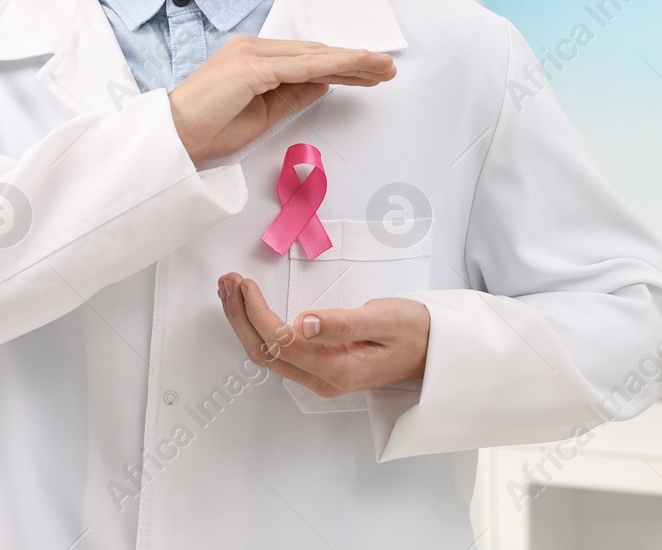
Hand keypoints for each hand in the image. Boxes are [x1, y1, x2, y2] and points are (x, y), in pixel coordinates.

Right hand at [168, 36, 395, 161]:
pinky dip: (334, 66)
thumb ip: (292, 96)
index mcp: (251, 58)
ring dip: (353, 61)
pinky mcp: (250, 68)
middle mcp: (251, 48)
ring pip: (313, 56)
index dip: (341, 66)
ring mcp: (250, 55)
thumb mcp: (263, 115)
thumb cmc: (208, 132)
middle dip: (355, 61)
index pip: (305, 59)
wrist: (172, 141)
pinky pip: (301, 66)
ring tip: (384, 68)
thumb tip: (325, 84)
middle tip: (388, 69)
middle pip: (314, 53)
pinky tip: (357, 69)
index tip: (369, 74)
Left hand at [216, 272, 429, 396]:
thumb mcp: (384, 319)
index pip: (281, 341)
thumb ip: (342, 323)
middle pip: (263, 351)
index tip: (245, 283)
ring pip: (267, 353)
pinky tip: (248, 308)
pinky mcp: (320, 368)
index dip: (256, 312)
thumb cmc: (414, 331)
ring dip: (243, 321)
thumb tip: (304, 323)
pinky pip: (278, 351)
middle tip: (226, 281)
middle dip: (238, 316)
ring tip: (229, 290)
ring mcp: (319, 377)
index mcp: (336, 369)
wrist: (435, 352)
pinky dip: (257, 326)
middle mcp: (322, 379)